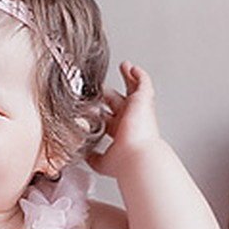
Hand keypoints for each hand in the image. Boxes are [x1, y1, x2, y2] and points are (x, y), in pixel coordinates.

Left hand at [88, 62, 164, 179]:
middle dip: (110, 94)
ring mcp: (138, 110)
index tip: (90, 104)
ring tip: (124, 66)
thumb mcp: (101, 161)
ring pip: (134, 90)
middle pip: (119, 103)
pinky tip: (133, 68)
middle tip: (100, 85)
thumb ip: (92, 156)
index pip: (109, 119)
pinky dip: (140, 75)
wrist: (137, 157)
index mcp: (120, 133)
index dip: (100, 112)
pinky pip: (144, 83)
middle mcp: (130, 121)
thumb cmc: (124, 160)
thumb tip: (84, 154)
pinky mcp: (143, 101)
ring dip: (128, 78)